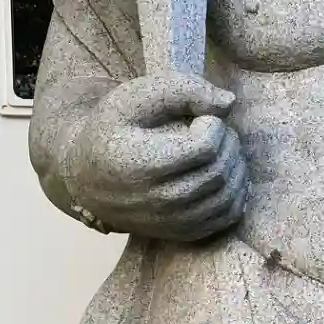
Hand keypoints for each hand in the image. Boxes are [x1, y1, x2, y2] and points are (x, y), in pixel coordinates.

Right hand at [63, 74, 247, 241]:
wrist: (87, 176)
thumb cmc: (113, 130)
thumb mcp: (134, 97)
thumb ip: (182, 90)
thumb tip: (229, 102)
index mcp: (142, 164)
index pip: (205, 147)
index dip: (214, 125)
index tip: (201, 117)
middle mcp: (157, 200)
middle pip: (219, 172)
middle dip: (228, 143)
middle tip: (216, 129)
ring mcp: (172, 222)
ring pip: (228, 196)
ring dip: (236, 166)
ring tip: (222, 147)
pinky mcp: (183, 233)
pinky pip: (227, 217)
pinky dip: (236, 192)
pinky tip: (224, 171)